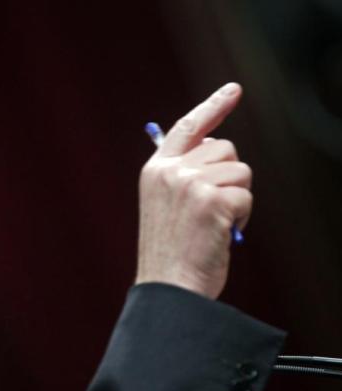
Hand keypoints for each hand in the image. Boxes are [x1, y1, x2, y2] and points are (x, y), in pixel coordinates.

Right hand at [135, 83, 251, 298]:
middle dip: (230, 177)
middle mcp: (170, 172)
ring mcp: (190, 184)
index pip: (187, 128)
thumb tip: (218, 148)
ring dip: (237, 198)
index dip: (212, 107)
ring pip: (240, 171)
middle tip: (212, 210)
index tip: (233, 91)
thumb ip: (183, 175)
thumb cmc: (170, 253)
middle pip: (225, 149)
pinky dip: (241, 218)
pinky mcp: (211, 200)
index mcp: (155, 171)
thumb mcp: (165, 206)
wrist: (167, 287)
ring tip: (213, 225)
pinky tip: (221, 236)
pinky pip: (246, 196)